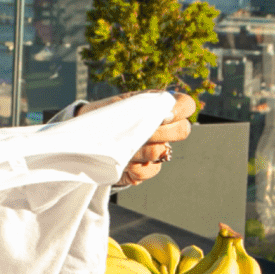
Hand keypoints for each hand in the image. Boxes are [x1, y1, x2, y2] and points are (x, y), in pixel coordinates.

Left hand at [79, 92, 197, 186]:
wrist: (87, 134)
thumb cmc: (106, 114)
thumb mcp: (121, 103)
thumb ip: (141, 106)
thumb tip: (156, 116)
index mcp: (160, 106)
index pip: (186, 105)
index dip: (180, 110)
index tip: (163, 115)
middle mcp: (164, 128)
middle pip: (183, 130)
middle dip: (161, 131)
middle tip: (141, 131)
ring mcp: (157, 148)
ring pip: (161, 151)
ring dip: (141, 148)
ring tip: (124, 145)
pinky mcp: (146, 167)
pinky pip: (152, 170)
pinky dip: (137, 168)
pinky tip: (126, 162)